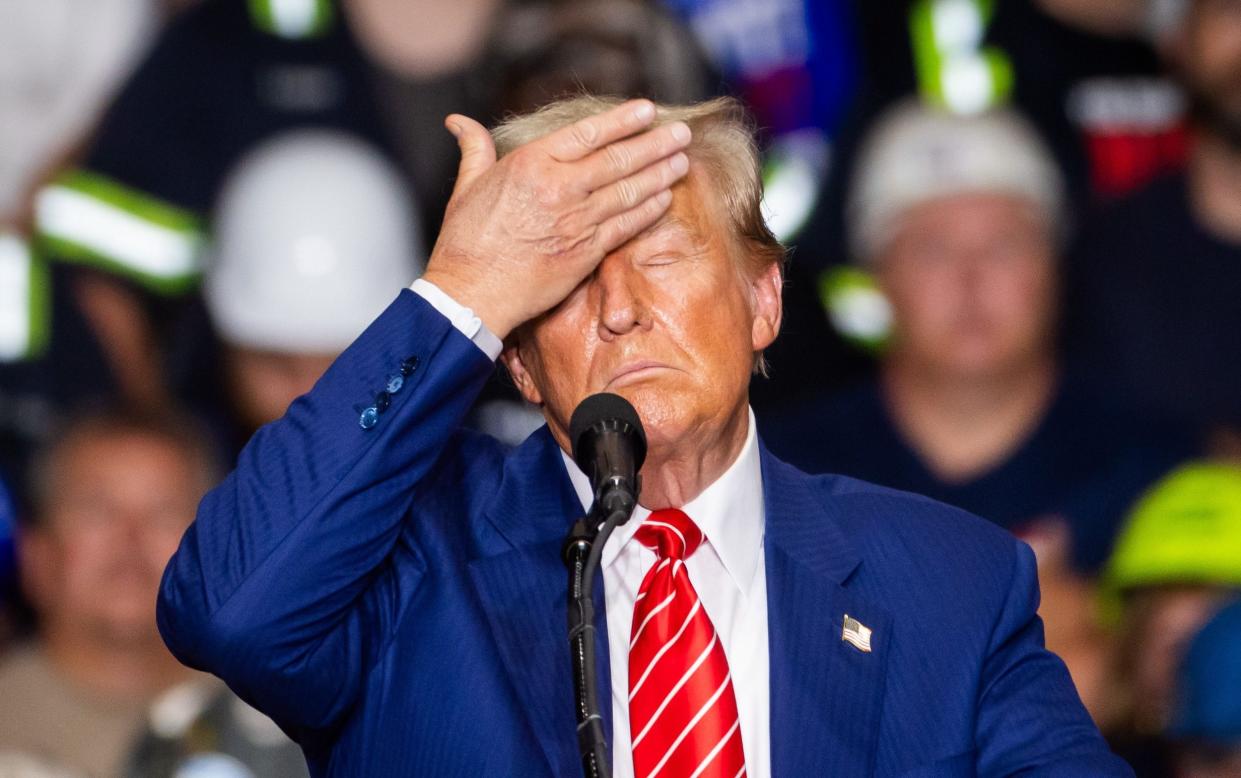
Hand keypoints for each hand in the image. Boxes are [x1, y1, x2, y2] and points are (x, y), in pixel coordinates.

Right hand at [421, 99, 690, 338]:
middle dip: (655, 144)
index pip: (588, 134)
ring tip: (682, 160)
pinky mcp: (586, 252)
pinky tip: (665, 198)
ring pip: (629, 192)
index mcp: (531, 163)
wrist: (471, 293)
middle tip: (680, 133)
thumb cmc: (465, 242)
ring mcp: (576, 221)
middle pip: (618, 160)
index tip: (647, 110)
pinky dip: (648, 210)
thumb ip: (474, 148)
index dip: (622, 121)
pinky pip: (626, 226)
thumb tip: (458, 121)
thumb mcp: (467, 186)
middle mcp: (559, 188)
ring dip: (660, 174)